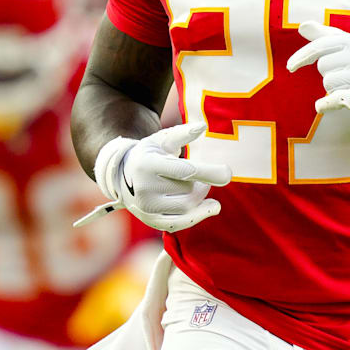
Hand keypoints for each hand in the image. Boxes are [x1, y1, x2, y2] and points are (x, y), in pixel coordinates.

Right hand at [77, 123, 232, 232]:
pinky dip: (197, 217)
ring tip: (205, 189)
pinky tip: (210, 208)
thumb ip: (183, 133)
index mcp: (148, 164)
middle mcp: (144, 187)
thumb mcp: (162, 139)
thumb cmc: (150, 153)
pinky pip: (178, 224)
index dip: (209, 172)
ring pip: (185, 207)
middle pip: (187, 190)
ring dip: (202, 200)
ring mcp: (145, 207)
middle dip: (202, 183)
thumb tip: (203, 125)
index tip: (228, 173)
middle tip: (206, 177)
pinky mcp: (150, 220)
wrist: (121, 175)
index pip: (184, 171)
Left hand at [286, 23, 349, 131]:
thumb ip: (329, 35)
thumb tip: (302, 25)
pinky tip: (321, 105)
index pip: (322, 45)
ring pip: (329, 84)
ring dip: (337, 88)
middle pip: (323, 67)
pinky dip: (326, 103)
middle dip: (331, 74)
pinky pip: (336, 98)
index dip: (302, 56)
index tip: (289, 67)